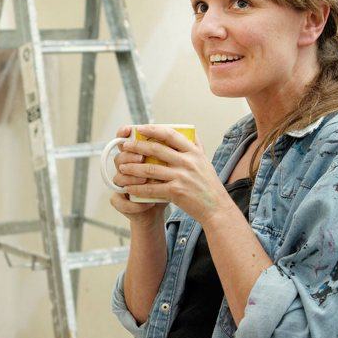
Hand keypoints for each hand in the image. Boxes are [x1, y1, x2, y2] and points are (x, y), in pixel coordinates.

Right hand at [108, 126, 165, 224]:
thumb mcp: (169, 168)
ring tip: (144, 181)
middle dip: (130, 157)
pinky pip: (121, 201)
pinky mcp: (120, 202)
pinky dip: (135, 203)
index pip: (124, 142)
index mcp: (134, 158)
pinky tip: (147, 203)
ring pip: (118, 178)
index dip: (123, 133)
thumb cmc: (165, 186)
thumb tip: (190, 135)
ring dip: (131, 179)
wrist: (157, 211)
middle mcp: (124, 170)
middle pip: (119, 159)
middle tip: (141, 158)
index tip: (132, 130)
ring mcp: (120, 186)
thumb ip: (173, 153)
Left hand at [116, 124, 236, 224]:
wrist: (216, 208)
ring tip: (122, 167)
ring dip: (133, 168)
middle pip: (156, 149)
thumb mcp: (205, 161)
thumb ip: (196, 146)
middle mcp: (188, 162)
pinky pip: (152, 188)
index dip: (153, 129)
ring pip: (150, 169)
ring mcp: (182, 177)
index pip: (170, 134)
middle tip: (125, 146)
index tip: (140, 128)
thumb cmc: (208, 185)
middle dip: (137, 147)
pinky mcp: (176, 192)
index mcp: (193, 152)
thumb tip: (190, 129)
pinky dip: (138, 188)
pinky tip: (128, 188)